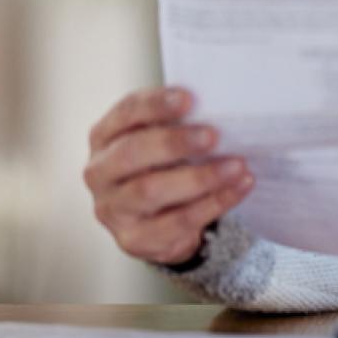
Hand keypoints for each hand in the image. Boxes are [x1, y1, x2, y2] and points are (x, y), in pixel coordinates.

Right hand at [84, 86, 254, 264]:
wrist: (157, 222)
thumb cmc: (162, 167)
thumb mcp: (162, 141)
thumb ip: (178, 124)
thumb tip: (219, 109)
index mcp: (104, 137)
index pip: (125, 114)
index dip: (155, 105)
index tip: (189, 99)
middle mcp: (100, 172)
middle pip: (131, 153)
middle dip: (174, 142)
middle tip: (213, 136)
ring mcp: (112, 209)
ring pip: (151, 191)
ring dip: (199, 177)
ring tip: (236, 166)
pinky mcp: (133, 238)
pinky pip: (176, 222)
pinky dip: (213, 203)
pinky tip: (238, 187)